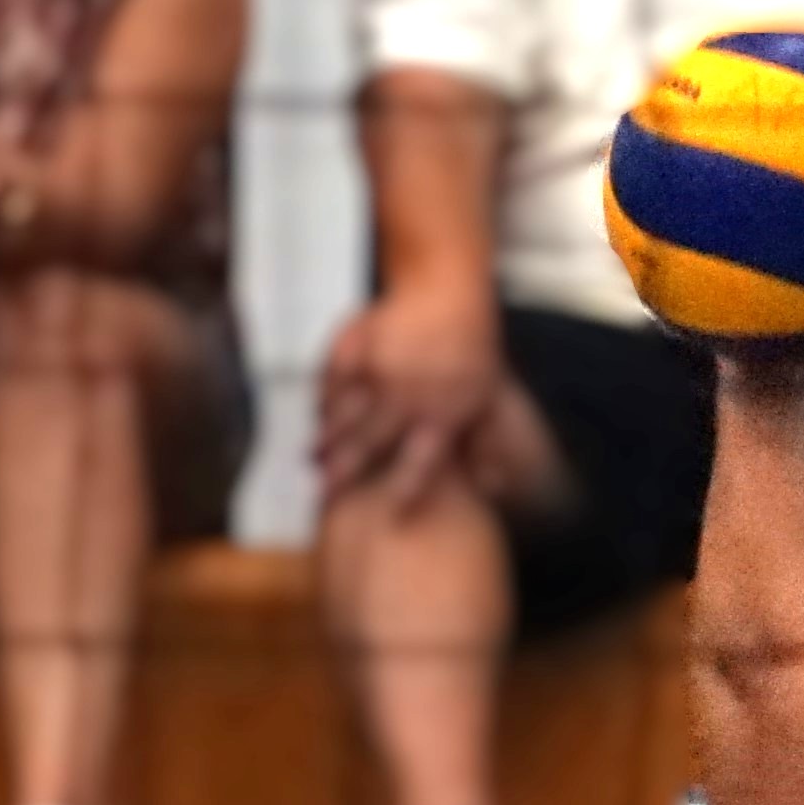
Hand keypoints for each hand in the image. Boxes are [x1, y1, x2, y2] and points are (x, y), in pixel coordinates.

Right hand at [314, 278, 504, 502]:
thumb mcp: (487, 397)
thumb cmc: (471, 350)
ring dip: (327, 437)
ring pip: (344, 412)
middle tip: (323, 494)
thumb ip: (483, 442)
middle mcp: (407, 395)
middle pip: (369, 443)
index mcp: (443, 412)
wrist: (445, 290)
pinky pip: (331, 378)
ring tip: (311, 458)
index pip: (421, 463)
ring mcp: (377, 369)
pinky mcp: (355, 345)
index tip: (390, 514)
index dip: (405, 490)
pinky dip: (322, 396)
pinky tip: (317, 411)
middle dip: (344, 471)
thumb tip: (492, 487)